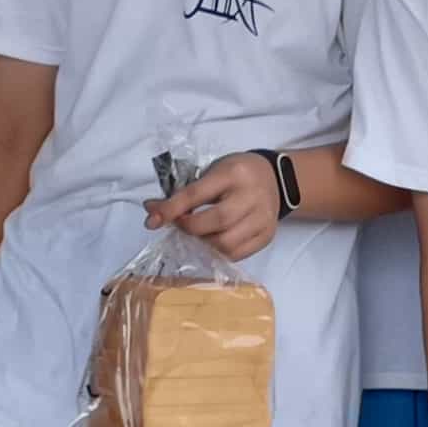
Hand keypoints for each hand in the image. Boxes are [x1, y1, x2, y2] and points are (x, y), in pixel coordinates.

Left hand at [148, 152, 283, 260]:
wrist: (275, 179)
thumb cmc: (236, 174)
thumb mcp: (212, 172)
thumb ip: (185, 192)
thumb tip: (153, 212)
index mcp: (233, 174)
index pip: (196, 194)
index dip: (171, 209)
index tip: (152, 220)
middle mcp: (251, 196)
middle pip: (215, 221)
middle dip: (189, 228)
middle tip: (180, 225)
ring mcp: (263, 219)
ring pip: (225, 244)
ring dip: (203, 243)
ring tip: (198, 234)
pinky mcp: (266, 236)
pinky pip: (236, 254)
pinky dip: (218, 252)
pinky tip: (212, 241)